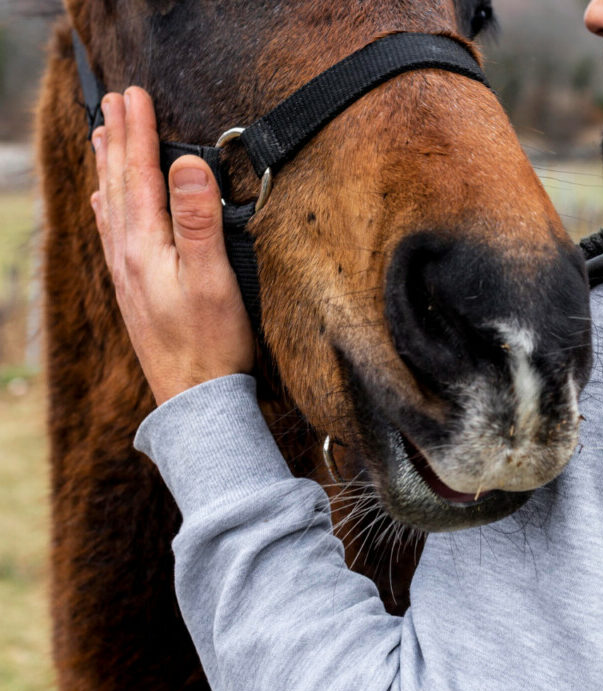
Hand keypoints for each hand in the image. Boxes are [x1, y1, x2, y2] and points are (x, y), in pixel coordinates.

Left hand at [91, 86, 253, 405]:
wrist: (194, 398)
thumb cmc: (211, 342)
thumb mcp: (213, 279)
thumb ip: (198, 220)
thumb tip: (187, 164)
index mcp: (145, 245)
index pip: (139, 174)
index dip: (139, 132)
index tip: (136, 93)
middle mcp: (127, 254)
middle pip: (117, 183)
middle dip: (117, 138)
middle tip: (113, 99)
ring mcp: (126, 274)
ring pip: (109, 205)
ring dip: (106, 166)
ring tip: (101, 135)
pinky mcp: (133, 290)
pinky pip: (111, 233)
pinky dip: (105, 206)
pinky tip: (104, 203)